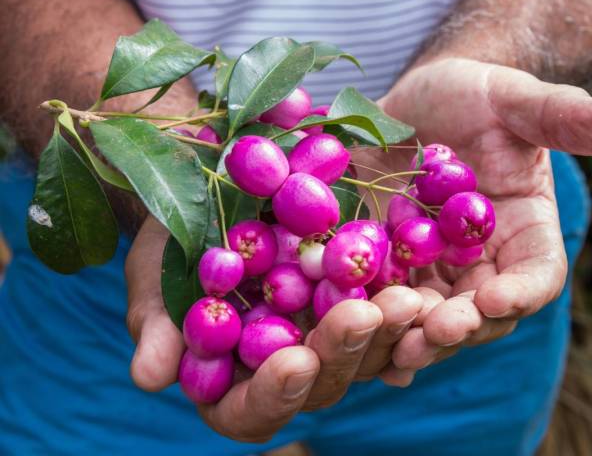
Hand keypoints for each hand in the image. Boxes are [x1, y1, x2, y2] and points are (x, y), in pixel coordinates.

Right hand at [125, 217, 422, 441]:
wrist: (215, 193)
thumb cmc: (174, 242)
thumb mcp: (156, 273)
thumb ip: (157, 324)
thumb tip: (149, 376)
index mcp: (231, 380)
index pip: (250, 411)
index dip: (273, 395)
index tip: (292, 361)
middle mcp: (286, 368)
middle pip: (320, 385)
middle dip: (342, 352)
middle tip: (365, 316)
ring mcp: (327, 337)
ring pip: (366, 355)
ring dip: (389, 333)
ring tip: (407, 299)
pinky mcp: (359, 302)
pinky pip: (392, 317)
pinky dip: (411, 312)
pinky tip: (429, 293)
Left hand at [352, 58, 591, 381]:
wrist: (420, 103)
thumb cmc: (477, 96)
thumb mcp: (513, 99)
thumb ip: (562, 115)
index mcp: (525, 231)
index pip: (537, 273)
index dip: (522, 292)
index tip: (497, 299)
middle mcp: (484, 262)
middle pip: (481, 312)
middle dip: (460, 327)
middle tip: (435, 333)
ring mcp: (434, 270)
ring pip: (428, 317)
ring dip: (411, 336)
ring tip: (391, 346)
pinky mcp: (388, 265)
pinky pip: (381, 301)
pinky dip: (370, 322)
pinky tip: (348, 335)